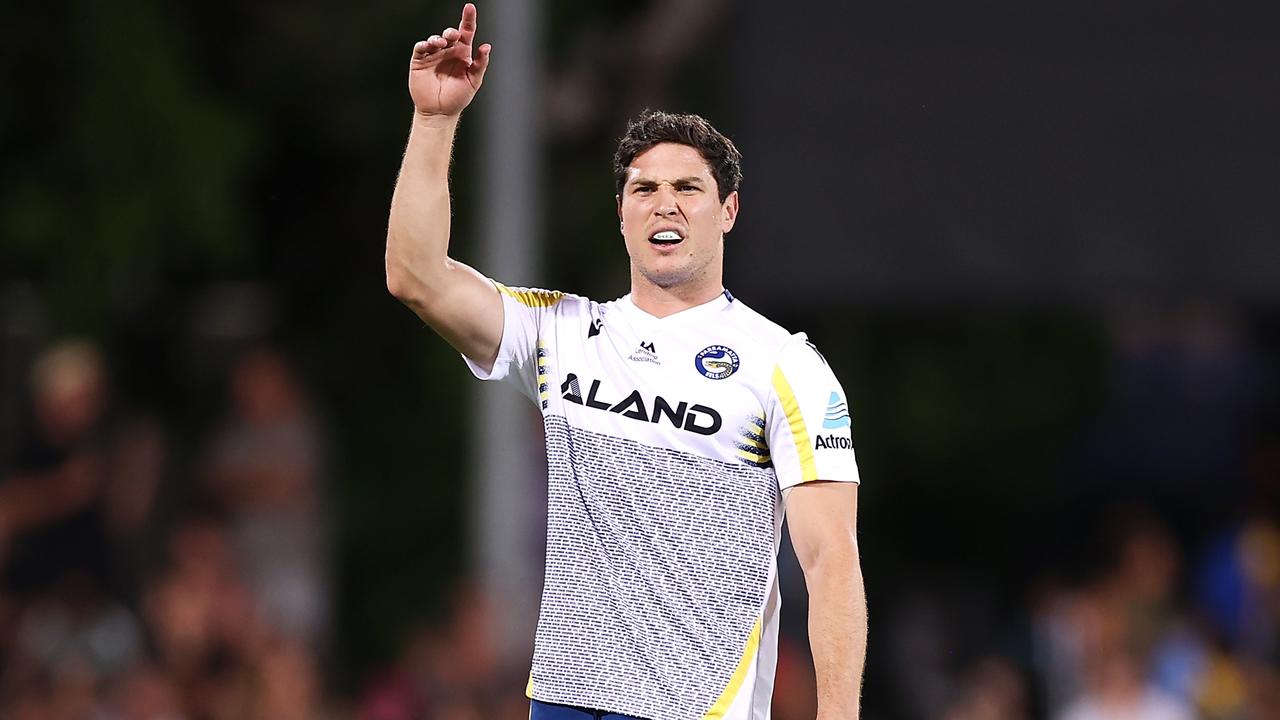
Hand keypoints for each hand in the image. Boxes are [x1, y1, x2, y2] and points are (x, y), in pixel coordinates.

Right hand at [409, 3, 491, 117]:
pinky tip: (428, 46)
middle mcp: (448, 52)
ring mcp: (433, 56)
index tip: (470, 8)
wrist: (440, 112)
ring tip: (441, 43)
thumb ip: (480, 63)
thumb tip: (486, 46)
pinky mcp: (420, 61)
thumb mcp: (473, 81)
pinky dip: (424, 44)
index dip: (468, 19)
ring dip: (438, 38)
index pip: (466, 32)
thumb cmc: (458, 97)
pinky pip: (421, 48)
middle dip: (451, 32)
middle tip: (453, 35)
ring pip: (435, 39)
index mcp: (462, 54)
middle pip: (450, 34)